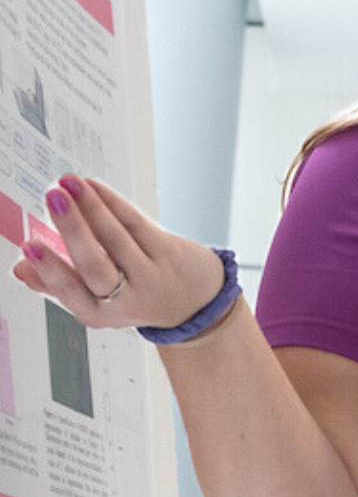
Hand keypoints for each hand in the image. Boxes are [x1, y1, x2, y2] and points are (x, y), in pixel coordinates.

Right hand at [11, 175, 224, 330]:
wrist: (196, 300)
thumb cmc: (135, 295)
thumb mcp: (97, 300)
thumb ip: (57, 284)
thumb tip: (21, 268)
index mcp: (101, 313)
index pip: (72, 293)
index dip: (50, 270)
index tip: (29, 246)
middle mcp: (128, 299)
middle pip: (96, 266)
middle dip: (72, 231)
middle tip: (53, 200)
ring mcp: (153, 275)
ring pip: (117, 238)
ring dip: (90, 207)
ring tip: (67, 183)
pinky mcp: (170, 253)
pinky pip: (137, 223)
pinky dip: (112, 202)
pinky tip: (91, 186)